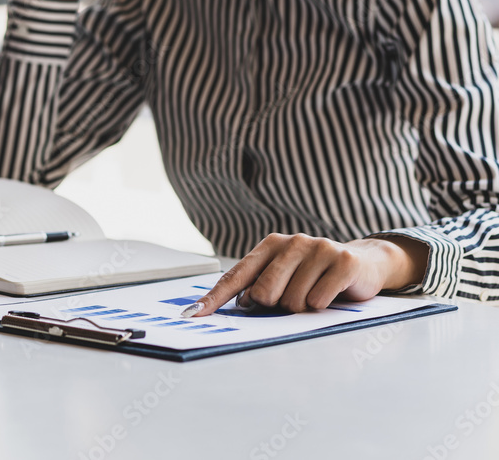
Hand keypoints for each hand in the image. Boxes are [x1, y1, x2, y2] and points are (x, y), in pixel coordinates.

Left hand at [182, 233, 429, 316]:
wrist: (363, 263)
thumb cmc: (314, 274)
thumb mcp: (283, 276)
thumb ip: (258, 286)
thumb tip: (239, 303)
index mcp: (270, 245)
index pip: (236, 275)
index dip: (215, 297)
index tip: (193, 314)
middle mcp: (292, 242)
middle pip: (264, 292)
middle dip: (276, 305)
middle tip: (293, 298)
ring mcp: (318, 248)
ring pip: (292, 301)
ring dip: (302, 308)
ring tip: (314, 295)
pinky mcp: (342, 261)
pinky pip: (318, 300)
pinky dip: (321, 305)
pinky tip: (329, 294)